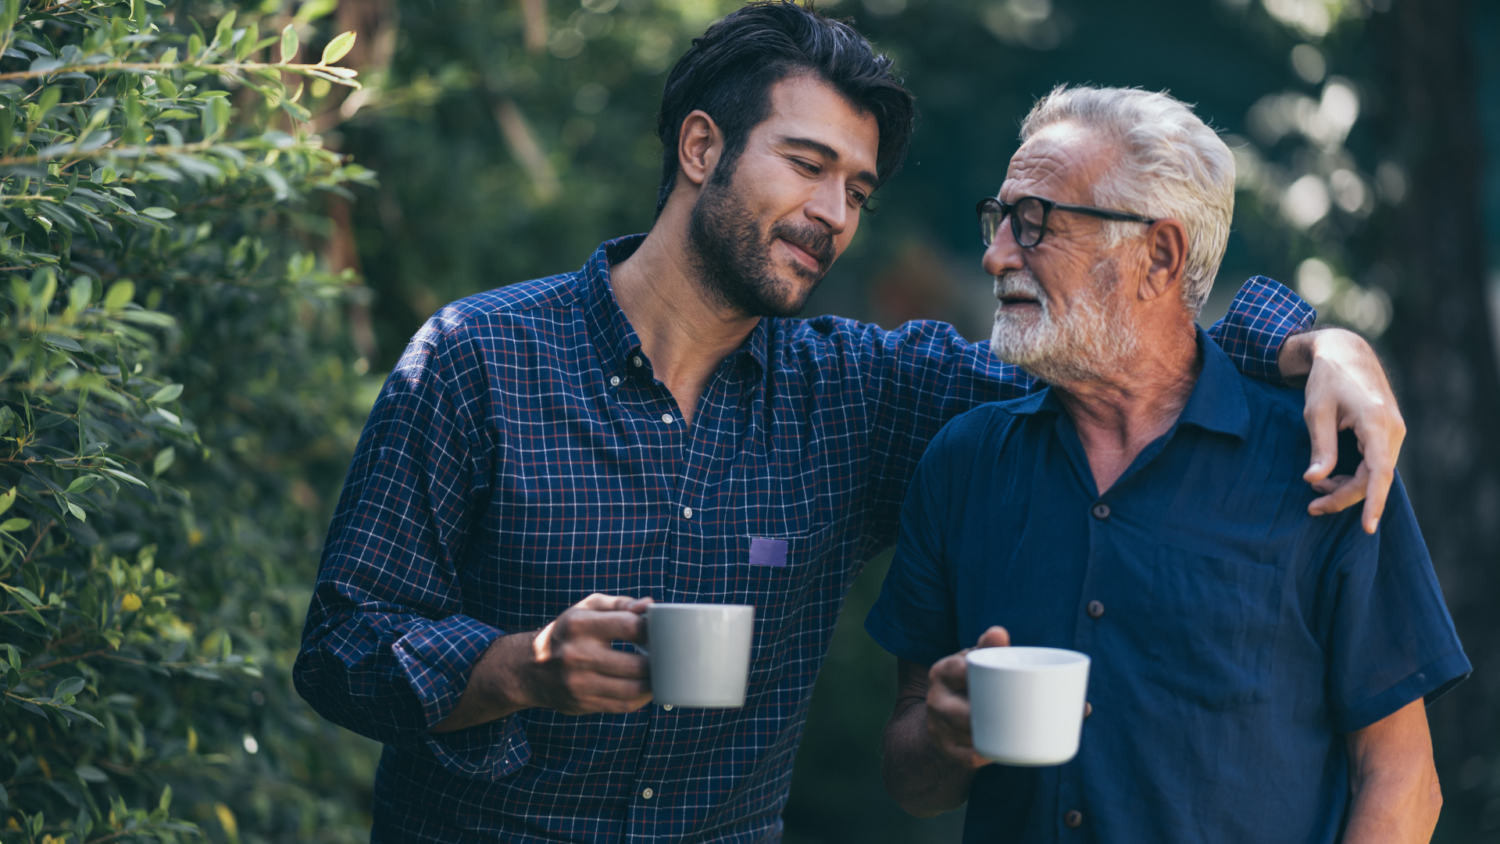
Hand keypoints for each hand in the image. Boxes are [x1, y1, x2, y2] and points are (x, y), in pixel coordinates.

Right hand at [522, 593, 653, 713]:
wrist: (530, 668)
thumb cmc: (570, 632)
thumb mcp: (587, 608)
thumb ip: (621, 604)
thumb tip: (651, 606)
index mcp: (579, 624)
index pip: (631, 626)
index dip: (652, 629)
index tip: (660, 631)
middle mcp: (576, 654)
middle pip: (637, 664)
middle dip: (658, 661)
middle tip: (667, 656)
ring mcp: (578, 683)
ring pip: (633, 690)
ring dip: (653, 683)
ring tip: (659, 673)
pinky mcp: (582, 703)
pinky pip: (623, 705)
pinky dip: (641, 698)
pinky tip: (645, 688)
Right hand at [924, 626, 1009, 768]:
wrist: (943, 710)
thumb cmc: (968, 680)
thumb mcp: (973, 661)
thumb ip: (987, 647)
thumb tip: (999, 632)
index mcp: (941, 672)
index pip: (957, 671)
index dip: (975, 677)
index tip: (998, 681)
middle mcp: (935, 700)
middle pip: (961, 712)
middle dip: (985, 715)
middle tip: (1017, 714)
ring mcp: (938, 726)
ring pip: (966, 735)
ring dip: (988, 736)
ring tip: (1013, 732)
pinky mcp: (945, 748)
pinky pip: (966, 757)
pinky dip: (984, 755)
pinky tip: (997, 752)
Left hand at [1279, 328, 1405, 533]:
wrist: (1346, 352)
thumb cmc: (1327, 378)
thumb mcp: (1316, 411)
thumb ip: (1320, 446)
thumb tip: (1315, 480)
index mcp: (1377, 423)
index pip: (1379, 472)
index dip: (1373, 502)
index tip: (1367, 527)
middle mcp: (1392, 429)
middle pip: (1374, 479)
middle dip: (1344, 497)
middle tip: (1312, 508)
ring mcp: (1394, 431)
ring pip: (1375, 474)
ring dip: (1347, 486)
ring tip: (1315, 489)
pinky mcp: (1387, 433)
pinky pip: (1375, 464)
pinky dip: (1354, 475)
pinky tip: (1330, 478)